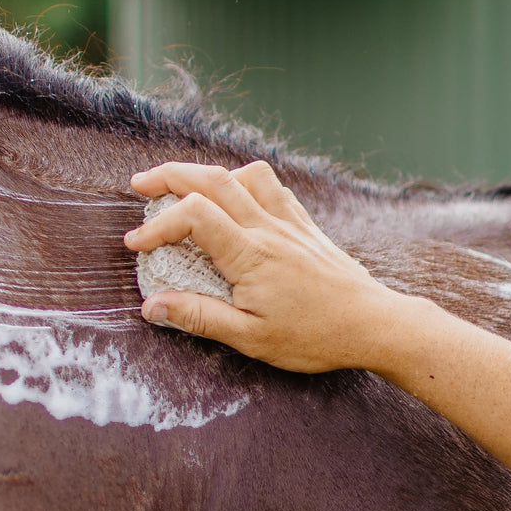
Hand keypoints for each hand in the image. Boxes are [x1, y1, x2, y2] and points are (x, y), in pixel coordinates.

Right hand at [124, 161, 405, 372]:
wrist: (373, 325)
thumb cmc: (315, 337)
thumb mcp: (251, 338)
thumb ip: (200, 318)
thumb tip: (153, 307)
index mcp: (251, 255)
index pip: (194, 216)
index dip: (158, 224)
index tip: (137, 245)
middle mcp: (269, 229)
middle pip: (213, 179)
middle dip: (171, 175)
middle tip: (141, 185)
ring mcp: (290, 223)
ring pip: (246, 174)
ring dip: (211, 172)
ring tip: (189, 189)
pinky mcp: (305, 226)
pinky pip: (273, 187)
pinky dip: (246, 182)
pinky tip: (237, 199)